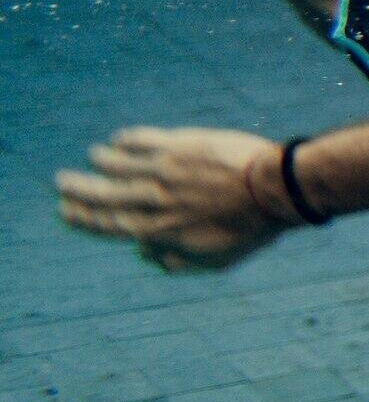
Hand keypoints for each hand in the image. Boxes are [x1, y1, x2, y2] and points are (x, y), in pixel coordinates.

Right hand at [56, 126, 285, 270]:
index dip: (83, 218)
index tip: (65, 212)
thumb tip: (144, 254)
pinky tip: (118, 139)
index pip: (109, 224)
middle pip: (103, 194)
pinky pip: (141, 140)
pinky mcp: (178, 145)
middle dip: (78, 189)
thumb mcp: (214, 261)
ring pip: (116, 164)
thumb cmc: (249, 230)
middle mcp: (152, 200)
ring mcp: (163, 171)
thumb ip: (175, 261)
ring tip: (94, 158)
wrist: (273, 192)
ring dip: (101, 161)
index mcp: (157, 230)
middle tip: (61, 183)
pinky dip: (125, 140)